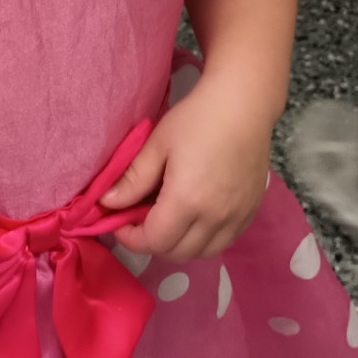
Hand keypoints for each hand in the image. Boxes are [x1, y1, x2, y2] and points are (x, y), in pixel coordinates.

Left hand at [102, 77, 272, 261]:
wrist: (244, 104)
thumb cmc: (196, 119)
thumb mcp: (157, 145)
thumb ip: (133, 180)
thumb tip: (106, 204)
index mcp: (187, 201)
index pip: (155, 241)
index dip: (132, 239)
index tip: (120, 224)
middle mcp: (215, 217)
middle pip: (178, 253)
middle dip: (152, 243)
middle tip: (140, 221)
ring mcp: (237, 217)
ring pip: (203, 253)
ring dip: (179, 246)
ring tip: (167, 222)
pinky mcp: (251, 212)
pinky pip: (225, 242)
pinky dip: (204, 240)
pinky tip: (194, 219)